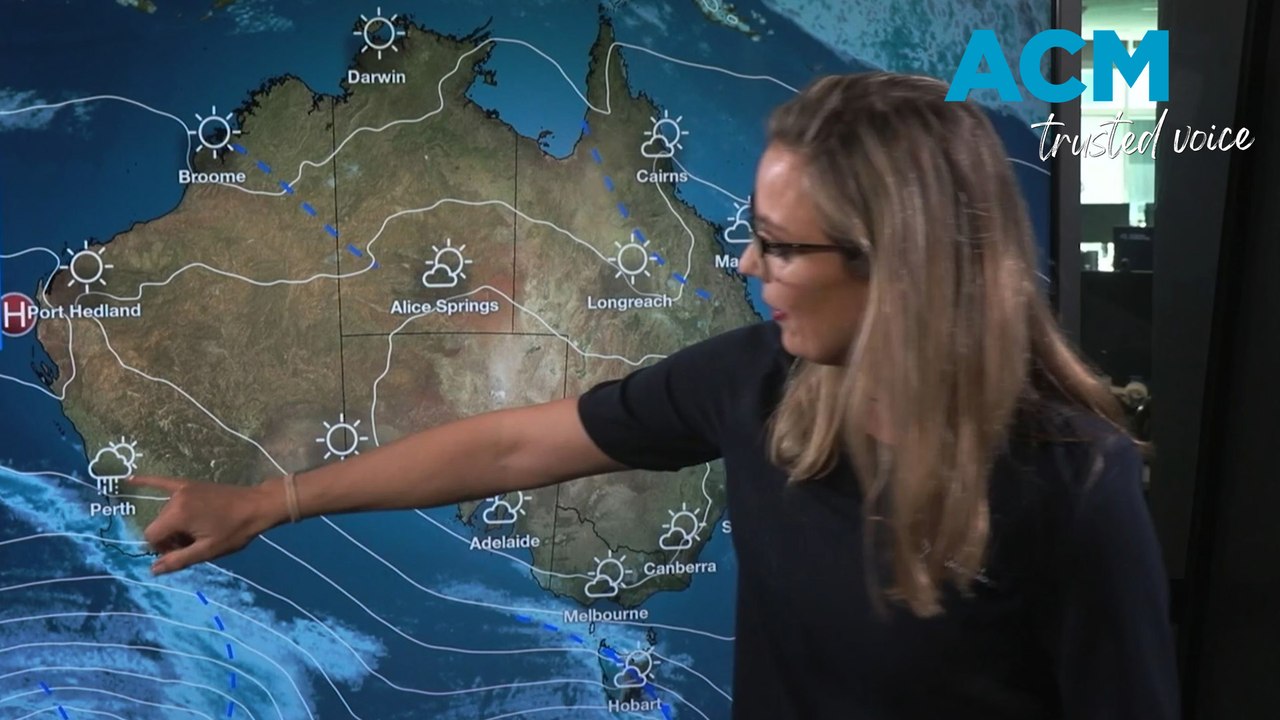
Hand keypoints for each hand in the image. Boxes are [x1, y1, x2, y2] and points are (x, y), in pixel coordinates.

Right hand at [130, 476, 282, 574]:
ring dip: (173, 525)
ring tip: (197, 532)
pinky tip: (129, 479)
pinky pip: (163, 482)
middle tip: (193, 544)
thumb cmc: (235, 531)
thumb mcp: (207, 550)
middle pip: (158, 525)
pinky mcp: (190, 484)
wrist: (257, 506)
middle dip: (169, 538)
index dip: (162, 549)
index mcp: (178, 514)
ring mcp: (182, 488)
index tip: (181, 552)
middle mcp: (175, 499)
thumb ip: (178, 560)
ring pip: (164, 513)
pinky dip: (147, 482)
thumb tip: (152, 570)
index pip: (151, 536)